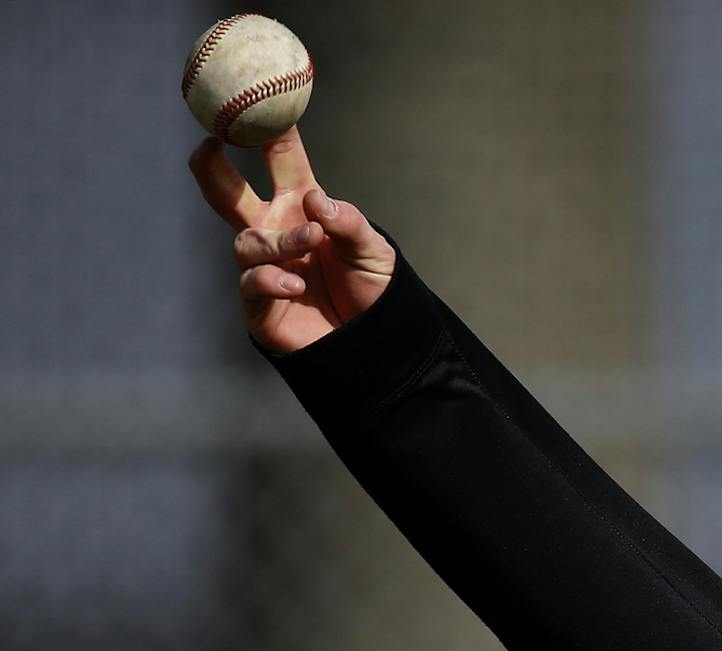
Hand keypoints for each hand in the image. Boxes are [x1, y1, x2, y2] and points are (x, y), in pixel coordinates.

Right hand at [188, 126, 394, 352]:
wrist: (375, 343)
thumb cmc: (374, 290)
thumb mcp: (374, 251)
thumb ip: (349, 223)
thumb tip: (314, 202)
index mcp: (302, 207)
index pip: (280, 160)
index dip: (267, 131)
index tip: (256, 99)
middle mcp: (275, 231)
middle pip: (228, 192)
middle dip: (211, 167)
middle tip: (209, 145)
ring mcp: (263, 266)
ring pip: (247, 241)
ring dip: (278, 240)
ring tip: (311, 241)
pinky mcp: (260, 305)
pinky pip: (252, 284)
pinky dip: (269, 279)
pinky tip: (293, 283)